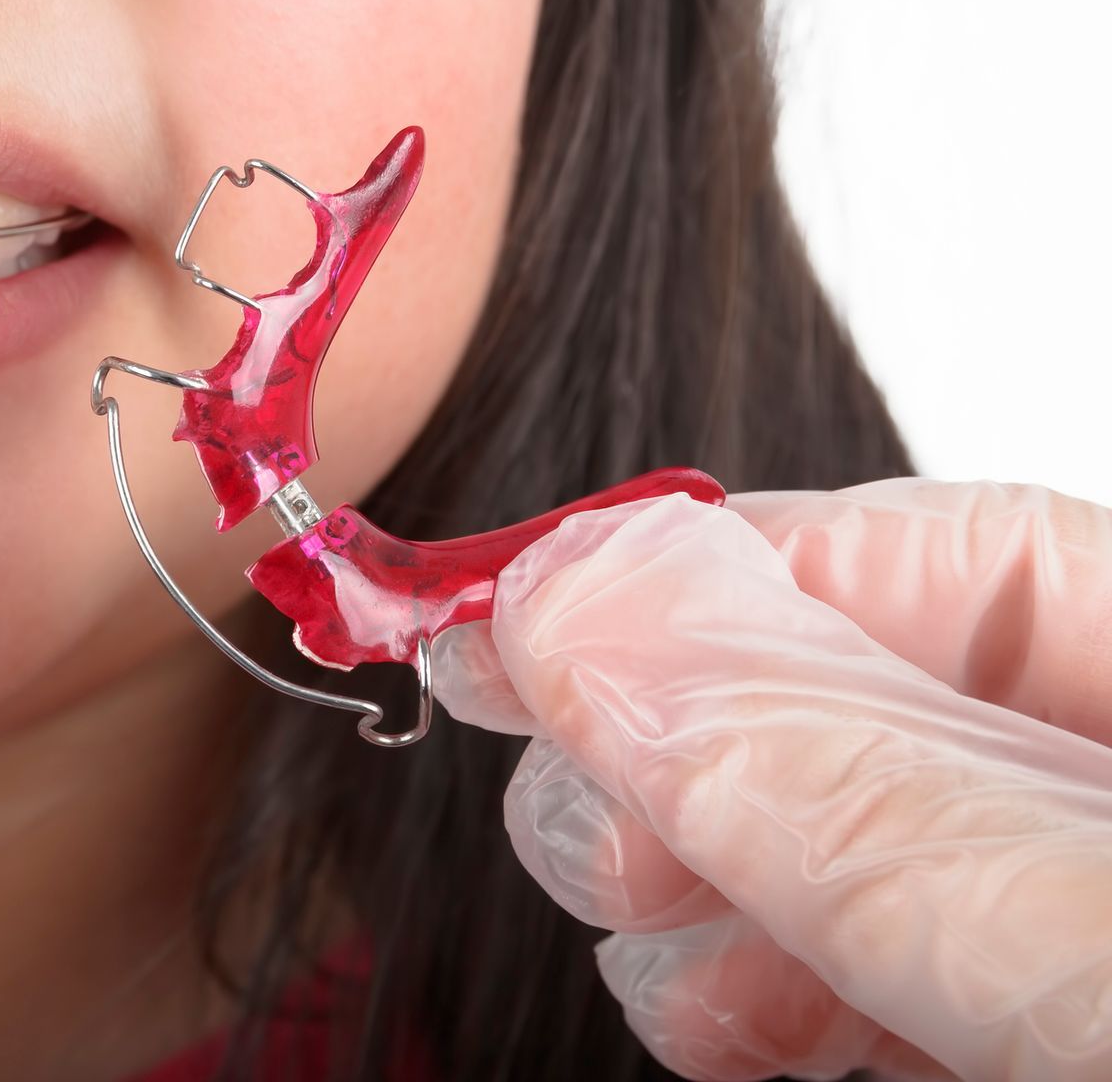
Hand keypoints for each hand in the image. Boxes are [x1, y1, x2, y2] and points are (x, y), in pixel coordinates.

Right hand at [434, 478, 1111, 1080]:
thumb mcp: (1074, 948)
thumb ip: (840, 779)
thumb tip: (588, 604)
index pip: (954, 548)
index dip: (721, 561)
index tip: (523, 610)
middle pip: (865, 694)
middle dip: (682, 741)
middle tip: (577, 796)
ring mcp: (1075, 931)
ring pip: (841, 844)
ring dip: (694, 879)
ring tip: (632, 908)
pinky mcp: (1033, 1041)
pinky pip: (874, 977)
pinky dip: (761, 988)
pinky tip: (709, 1013)